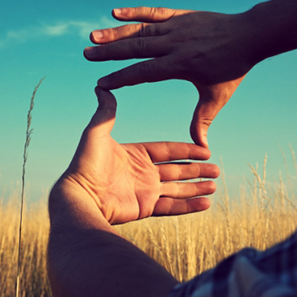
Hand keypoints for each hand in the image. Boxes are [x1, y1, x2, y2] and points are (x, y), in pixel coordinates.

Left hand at [55, 87, 219, 224]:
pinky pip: (172, 207)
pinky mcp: (145, 208)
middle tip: (216, 169)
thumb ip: (105, 112)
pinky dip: (189, 206)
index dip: (186, 150)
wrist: (80, 196)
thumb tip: (102, 87)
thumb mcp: (96, 133)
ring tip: (215, 186)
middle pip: (176, 169)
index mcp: (135, 154)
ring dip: (196, 187)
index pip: (167, 150)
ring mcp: (144, 192)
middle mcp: (142, 173)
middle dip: (197, 169)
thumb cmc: (86, 164)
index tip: (205, 149)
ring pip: (177, 188)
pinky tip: (206, 204)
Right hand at [84, 7, 256, 147]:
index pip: (144, 72)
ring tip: (93, 36)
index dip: (121, 78)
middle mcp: (174, 44)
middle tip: (86, 55)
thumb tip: (201, 147)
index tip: (101, 84)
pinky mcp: (180, 15)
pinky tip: (115, 12)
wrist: (251, 35)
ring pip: (140, 29)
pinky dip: (134, 11)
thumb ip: (204, 120)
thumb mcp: (217, 97)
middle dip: (109, 53)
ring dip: (115, 33)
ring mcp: (176, 27)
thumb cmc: (233, 69)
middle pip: (135, 48)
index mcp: (180, 64)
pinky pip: (154, 12)